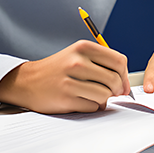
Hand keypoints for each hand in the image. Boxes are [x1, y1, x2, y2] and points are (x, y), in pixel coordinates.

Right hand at [0, 40, 130, 113]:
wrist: (28, 81)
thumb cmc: (58, 69)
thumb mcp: (77, 55)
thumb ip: (102, 63)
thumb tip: (125, 83)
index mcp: (83, 47)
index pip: (118, 61)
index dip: (124, 75)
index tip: (122, 82)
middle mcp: (77, 62)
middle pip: (114, 80)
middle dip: (117, 89)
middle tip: (112, 92)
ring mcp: (70, 81)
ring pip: (105, 95)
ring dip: (104, 99)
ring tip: (94, 96)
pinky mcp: (66, 98)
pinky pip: (93, 106)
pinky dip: (92, 106)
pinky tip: (82, 100)